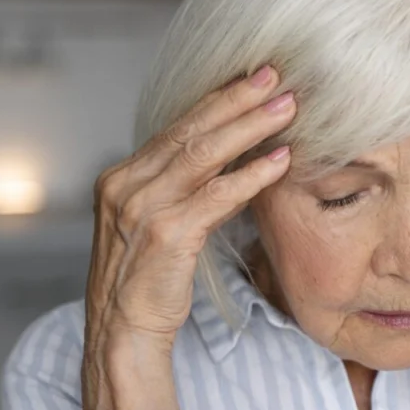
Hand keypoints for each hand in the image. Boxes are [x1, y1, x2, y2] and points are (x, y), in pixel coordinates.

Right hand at [82, 66, 294, 409]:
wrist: (122, 334)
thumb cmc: (145, 283)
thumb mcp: (154, 226)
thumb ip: (180, 191)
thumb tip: (227, 160)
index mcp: (122, 178)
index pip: (175, 127)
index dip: (217, 100)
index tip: (252, 78)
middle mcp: (126, 184)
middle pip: (190, 130)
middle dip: (237, 99)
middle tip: (276, 75)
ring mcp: (142, 208)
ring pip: (203, 153)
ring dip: (250, 127)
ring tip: (288, 107)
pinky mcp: (166, 234)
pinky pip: (215, 196)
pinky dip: (251, 176)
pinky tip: (280, 161)